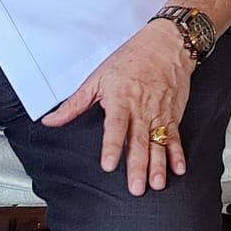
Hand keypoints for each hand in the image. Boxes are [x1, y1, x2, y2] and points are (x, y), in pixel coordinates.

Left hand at [42, 20, 194, 195]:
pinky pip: (175, 137)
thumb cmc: (132, 57)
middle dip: (138, 166)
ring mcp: (159, 113)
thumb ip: (75, 103)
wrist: (166, 44)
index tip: (109, 164)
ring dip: (158, 165)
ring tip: (157, 183)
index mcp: (121, 99)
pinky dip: (178, 154)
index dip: (112, 145)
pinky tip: (178, 169)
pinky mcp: (173, 114)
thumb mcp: (98, 77)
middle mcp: (141, 109)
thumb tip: (51, 120)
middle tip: (136, 187)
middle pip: (139, 141)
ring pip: (158, 143)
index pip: (116, 126)